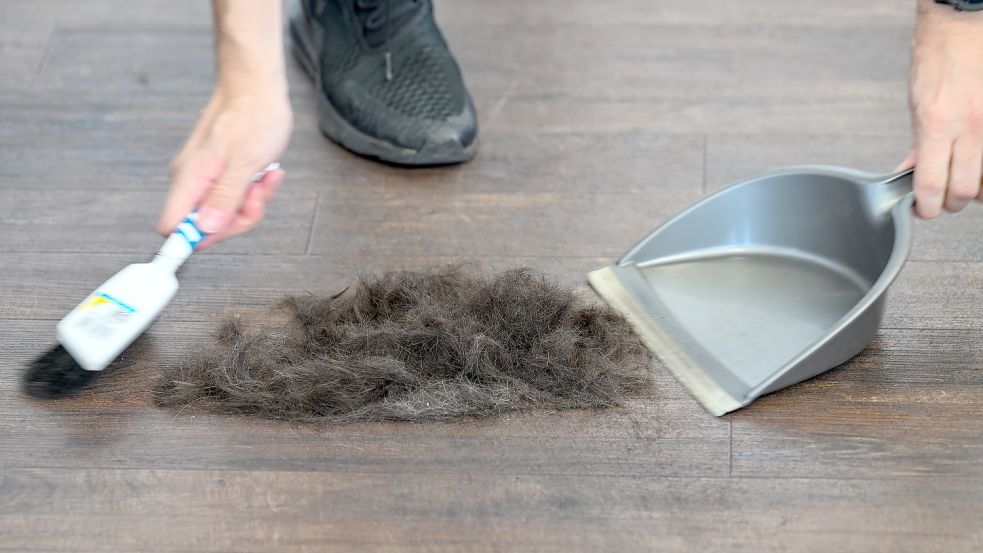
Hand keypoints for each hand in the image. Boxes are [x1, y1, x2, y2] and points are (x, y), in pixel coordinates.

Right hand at [157, 85, 291, 247]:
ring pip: (226, 211)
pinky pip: (234, 196)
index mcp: (190, 178)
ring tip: (266, 174)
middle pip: (206, 225)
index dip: (199, 237)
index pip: (173, 226)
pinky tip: (266, 172)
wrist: (255, 86)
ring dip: (252, 199)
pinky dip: (253, 188)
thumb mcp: (246, 161)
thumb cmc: (253, 116)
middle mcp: (191, 180)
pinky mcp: (218, 173)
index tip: (228, 228)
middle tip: (259, 191)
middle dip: (240, 215)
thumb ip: (225, 197)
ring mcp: (204, 177)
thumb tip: (205, 229)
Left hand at [900, 1, 982, 217]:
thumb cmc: (937, 61)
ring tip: (961, 180)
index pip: (931, 184)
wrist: (962, 27)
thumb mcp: (916, 107)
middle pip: (965, 192)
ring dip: (974, 189)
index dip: (926, 207)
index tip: (923, 208)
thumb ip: (917, 145)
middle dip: (951, 202)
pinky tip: (975, 164)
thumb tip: (911, 174)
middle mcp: (969, 127)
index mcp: (937, 125)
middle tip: (942, 198)